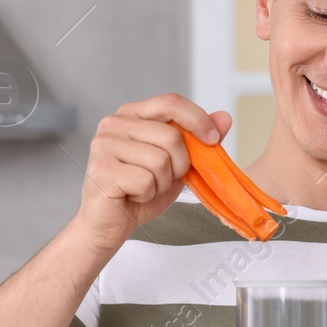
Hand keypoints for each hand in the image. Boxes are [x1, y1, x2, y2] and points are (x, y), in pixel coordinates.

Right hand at [71, 94, 231, 253]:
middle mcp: (113, 124)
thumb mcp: (176, 164)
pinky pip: (146, 181)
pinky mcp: (102, 169)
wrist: (108, 224)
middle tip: (163, 179)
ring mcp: (104, 145)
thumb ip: (198, 141)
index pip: (170, 102)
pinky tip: (133, 196)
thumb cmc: (139, 192)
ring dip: (162, 183)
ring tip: (145, 188)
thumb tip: (225, 117)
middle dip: (179, 165)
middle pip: (171, 136)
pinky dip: (147, 195)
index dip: (197, 118)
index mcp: (131, 114)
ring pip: (160, 160)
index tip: (212, 139)